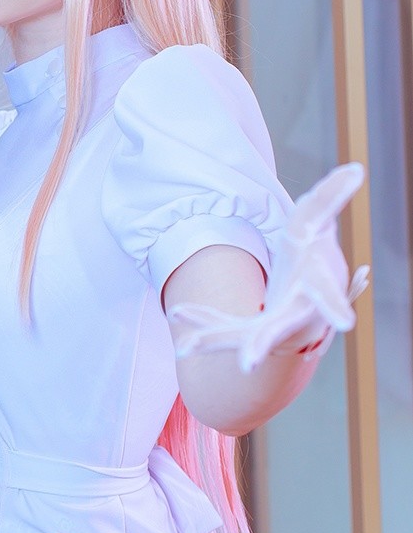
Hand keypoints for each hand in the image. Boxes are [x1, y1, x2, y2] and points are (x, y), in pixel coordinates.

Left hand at [167, 163, 369, 372]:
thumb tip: (355, 168)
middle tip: (247, 364)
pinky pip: (220, 326)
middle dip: (260, 346)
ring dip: (212, 339)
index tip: (346, 322)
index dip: (335, 305)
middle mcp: (292, 320)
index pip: (326, 296)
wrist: (303, 307)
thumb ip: (331, 198)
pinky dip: (201, 319)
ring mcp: (266, 332)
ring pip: (237, 338)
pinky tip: (177, 313)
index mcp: (315, 294)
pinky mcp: (245, 333)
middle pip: (275, 334)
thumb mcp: (319, 224)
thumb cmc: (311, 262)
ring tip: (185, 345)